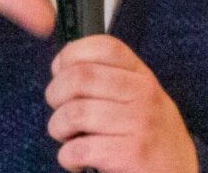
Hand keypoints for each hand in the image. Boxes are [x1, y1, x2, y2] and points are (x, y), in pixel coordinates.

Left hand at [46, 35, 196, 172]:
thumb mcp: (140, 98)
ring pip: (75, 113)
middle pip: (80, 77)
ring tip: (66, 137)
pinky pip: (80, 149)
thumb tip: (65, 60)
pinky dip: (67, 156)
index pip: (104, 47)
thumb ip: (109, 78)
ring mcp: (141, 124)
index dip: (71, 55)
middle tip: (58, 109)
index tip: (59, 71)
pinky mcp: (133, 155)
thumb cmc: (151, 138)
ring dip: (58, 127)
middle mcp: (144, 95)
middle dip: (55, 94)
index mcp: (141, 76)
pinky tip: (76, 160)